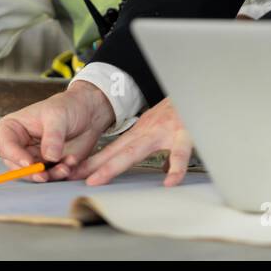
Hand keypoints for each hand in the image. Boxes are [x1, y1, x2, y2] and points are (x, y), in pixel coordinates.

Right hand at [0, 82, 115, 181]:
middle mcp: (20, 146)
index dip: (15, 157)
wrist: (88, 113)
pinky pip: (51, 177)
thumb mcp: (58, 116)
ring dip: (50, 175)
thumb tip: (49, 157)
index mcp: (12, 128)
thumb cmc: (67, 107)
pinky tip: (72, 163)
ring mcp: (34, 157)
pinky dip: (60, 174)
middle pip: (16, 167)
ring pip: (34, 174)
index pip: (6, 146)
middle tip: (44, 175)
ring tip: (66, 166)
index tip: (29, 163)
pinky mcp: (49, 166)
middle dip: (31, 173)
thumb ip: (53, 137)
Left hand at [72, 97, 193, 187]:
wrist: (198, 88)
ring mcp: (163, 132)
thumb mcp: (167, 130)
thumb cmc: (183, 111)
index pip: (113, 150)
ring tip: (99, 178)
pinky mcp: (184, 134)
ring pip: (135, 151)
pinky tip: (170, 181)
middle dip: (94, 165)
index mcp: (142, 133)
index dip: (93, 162)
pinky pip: (179, 153)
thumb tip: (165, 169)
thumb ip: (164, 151)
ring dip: (115, 165)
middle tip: (72, 177)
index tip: (73, 173)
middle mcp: (147, 132)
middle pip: (116, 152)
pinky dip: (175, 167)